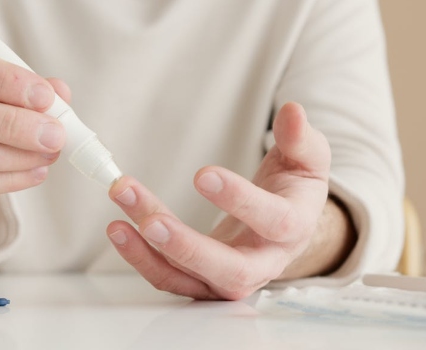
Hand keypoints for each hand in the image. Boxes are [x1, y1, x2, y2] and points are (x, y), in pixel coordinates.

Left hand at [107, 102, 352, 299]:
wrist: (286, 228)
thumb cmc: (294, 190)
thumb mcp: (308, 160)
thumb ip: (300, 138)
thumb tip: (292, 110)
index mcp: (293, 230)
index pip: (272, 221)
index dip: (239, 199)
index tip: (203, 174)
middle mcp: (263, 264)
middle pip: (228, 270)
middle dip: (186, 246)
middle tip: (151, 222)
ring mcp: (230, 279)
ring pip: (189, 277)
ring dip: (150, 253)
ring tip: (117, 223)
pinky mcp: (202, 282)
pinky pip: (170, 278)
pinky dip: (142, 258)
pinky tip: (119, 229)